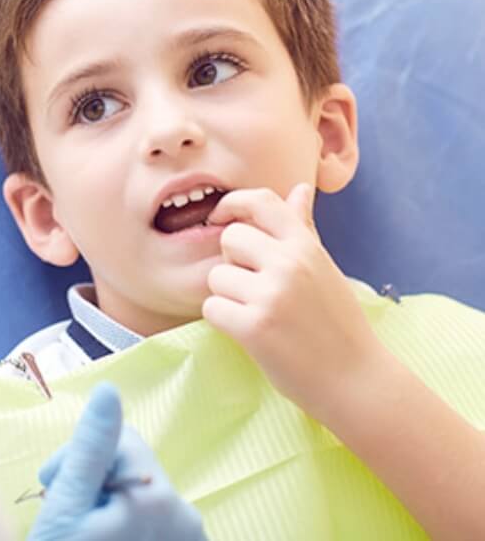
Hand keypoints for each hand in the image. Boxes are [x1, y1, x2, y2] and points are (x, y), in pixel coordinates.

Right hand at [28, 383, 206, 540]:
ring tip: (82, 535)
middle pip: (132, 467)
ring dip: (108, 509)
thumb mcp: (65, 511)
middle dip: (94, 484)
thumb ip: (89, 449)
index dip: (80, 457)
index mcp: (158, 496)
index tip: (54, 488)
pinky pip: (153, 523)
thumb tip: (108, 390)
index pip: (118, 439)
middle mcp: (185, 516)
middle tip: (65, 519)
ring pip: (140, 495)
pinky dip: (127, 530)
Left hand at [203, 184, 383, 421]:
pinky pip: (212, 307)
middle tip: (252, 287)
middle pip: (230, 238)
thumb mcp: (324, 267)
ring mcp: (271, 295)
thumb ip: (303, 228)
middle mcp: (288, 263)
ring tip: (257, 313)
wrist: (356, 380)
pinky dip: (223, 321)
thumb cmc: (339, 324)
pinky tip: (247, 331)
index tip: (221, 217)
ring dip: (227, 296)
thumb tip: (298, 189)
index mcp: (305, 245)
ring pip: (216, 276)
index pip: (260, 201)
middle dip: (232, 262)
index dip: (232, 203)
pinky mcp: (254, 327)